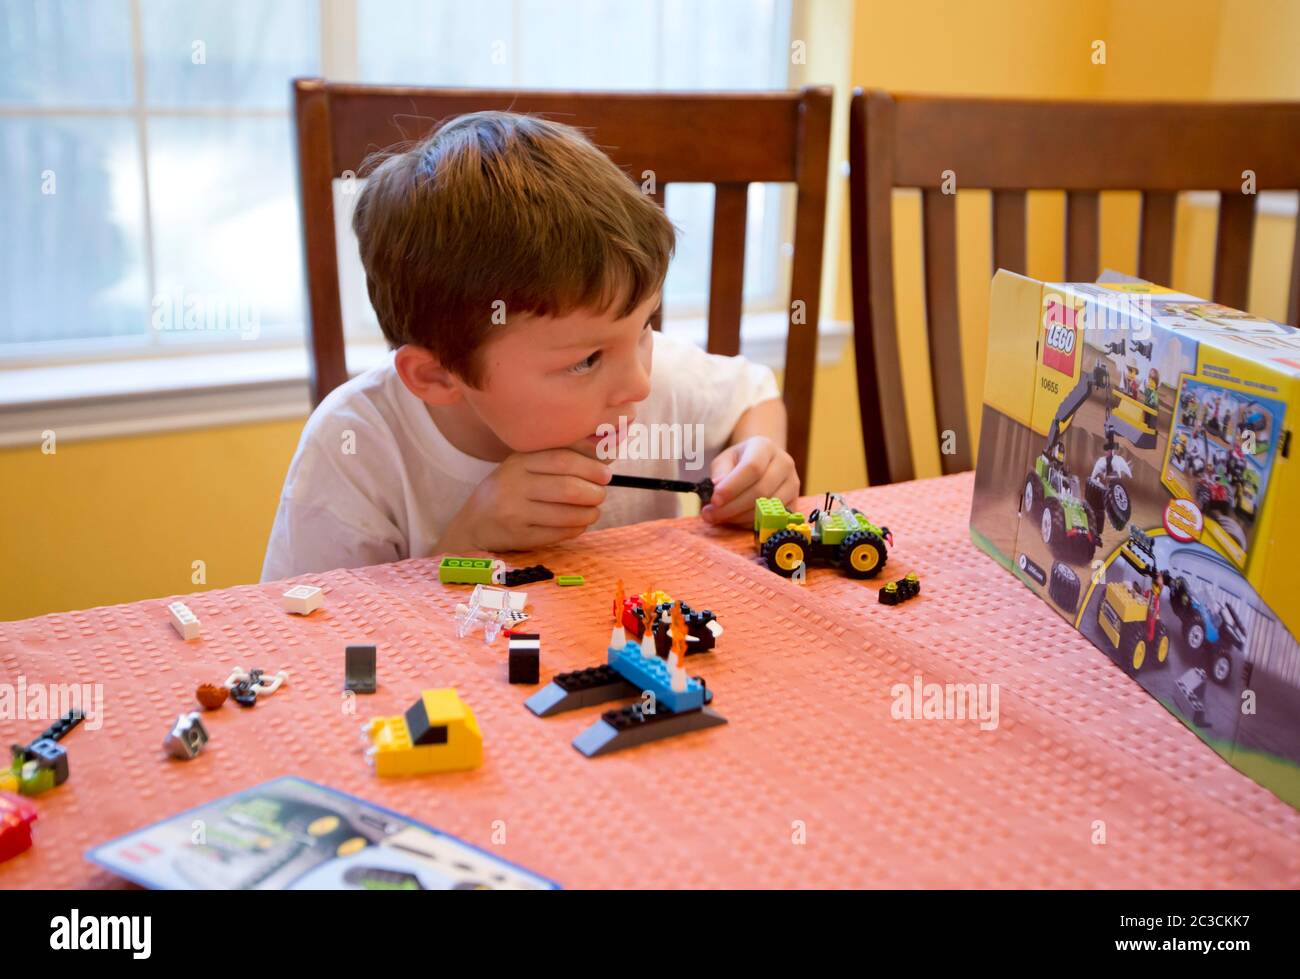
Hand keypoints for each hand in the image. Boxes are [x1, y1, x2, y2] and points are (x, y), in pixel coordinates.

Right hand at [437, 449, 610, 552]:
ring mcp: (513, 512)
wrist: (473, 525)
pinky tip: (579, 525)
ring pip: (564, 514)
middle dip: (593, 493)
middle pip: (566, 488)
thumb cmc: (509, 491)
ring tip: (593, 512)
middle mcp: (513, 485)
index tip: (606, 475)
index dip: (590, 467)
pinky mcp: (517, 536)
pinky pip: (556, 534)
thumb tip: (605, 452)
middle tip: (601, 495)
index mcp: (518, 461)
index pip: (562, 459)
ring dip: (588, 514)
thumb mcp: (525, 467)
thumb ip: (559, 458)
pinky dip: (575, 529)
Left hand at [701, 436, 798, 525]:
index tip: (714, 500)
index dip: (732, 486)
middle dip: (733, 507)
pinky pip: (774, 519)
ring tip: (721, 517)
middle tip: (712, 514)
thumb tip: (716, 489)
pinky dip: (753, 523)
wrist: (761, 464)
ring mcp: (793, 483)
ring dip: (741, 517)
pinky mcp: (795, 502)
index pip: (752, 467)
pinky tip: (738, 520)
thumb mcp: (724, 461)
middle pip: (761, 490)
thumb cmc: (738, 462)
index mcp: (764, 446)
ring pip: (768, 507)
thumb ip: (719, 474)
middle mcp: (784, 463)